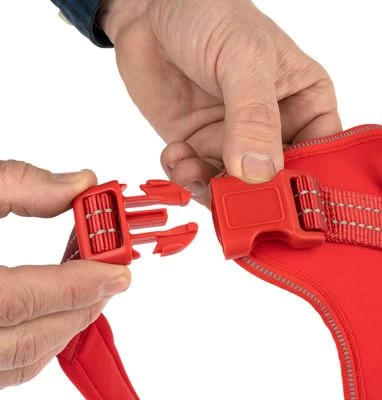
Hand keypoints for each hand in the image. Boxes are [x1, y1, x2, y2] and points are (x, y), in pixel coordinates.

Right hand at [0, 161, 130, 388]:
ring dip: (67, 326)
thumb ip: (20, 185)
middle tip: (112, 278)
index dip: (78, 285)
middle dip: (83, 307)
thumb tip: (79, 182)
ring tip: (92, 292)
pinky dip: (40, 343)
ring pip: (22, 361)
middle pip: (30, 338)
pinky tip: (55, 313)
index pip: (22, 299)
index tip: (119, 272)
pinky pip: (6, 371)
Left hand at [99, 0, 340, 203]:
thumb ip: (254, 115)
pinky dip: (184, 176)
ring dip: (211, 188)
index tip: (281, 197)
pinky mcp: (198, 146)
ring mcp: (233, 140)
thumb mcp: (242, 58)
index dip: (304, 181)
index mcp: (303, 101)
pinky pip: (197, 178)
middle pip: (275, 180)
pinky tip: (175, 153)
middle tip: (230, 196)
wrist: (152, 12)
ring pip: (233, 187)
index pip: (319, 153)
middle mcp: (271, 127)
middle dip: (252, 193)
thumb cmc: (209, 14)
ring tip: (190, 167)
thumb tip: (258, 170)